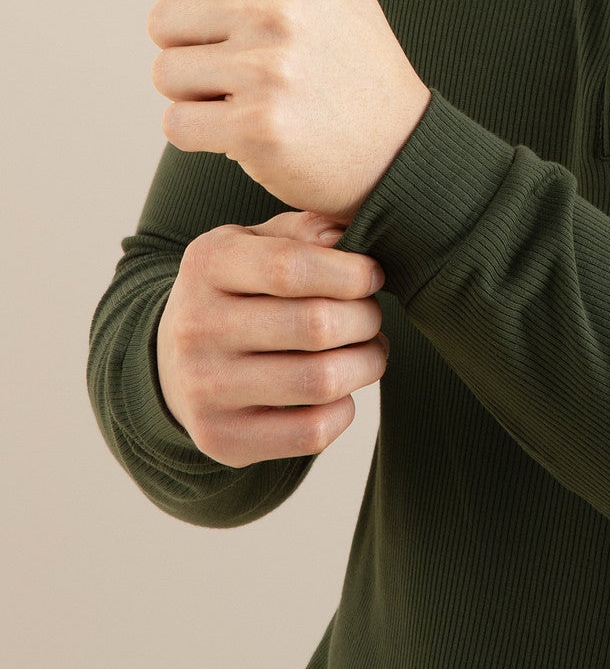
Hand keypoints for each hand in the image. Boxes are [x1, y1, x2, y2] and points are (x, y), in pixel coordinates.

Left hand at [147, 0, 431, 218]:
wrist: (399, 143)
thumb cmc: (345, 51)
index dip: (202, 2)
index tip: (246, 23)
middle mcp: (278, 5)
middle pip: (162, 23)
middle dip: (195, 49)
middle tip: (253, 68)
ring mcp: (269, 67)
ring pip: (165, 74)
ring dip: (198, 94)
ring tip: (253, 96)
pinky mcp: (258, 127)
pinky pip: (177, 124)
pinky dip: (203, 135)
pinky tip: (249, 130)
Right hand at [155, 205, 389, 466]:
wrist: (177, 362)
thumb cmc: (240, 290)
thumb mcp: (257, 242)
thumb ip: (305, 230)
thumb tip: (345, 233)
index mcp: (207, 264)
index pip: (291, 267)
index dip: (351, 273)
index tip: (373, 276)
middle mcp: (196, 327)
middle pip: (316, 325)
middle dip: (366, 318)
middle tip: (371, 315)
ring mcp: (204, 388)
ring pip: (321, 381)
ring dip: (366, 363)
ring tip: (368, 350)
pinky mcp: (220, 438)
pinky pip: (312, 432)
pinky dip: (344, 409)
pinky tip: (339, 390)